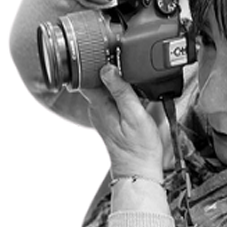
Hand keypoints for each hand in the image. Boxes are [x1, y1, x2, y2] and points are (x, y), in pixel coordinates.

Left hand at [81, 64, 163, 182]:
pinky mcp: (110, 120)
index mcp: (99, 105)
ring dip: (120, 85)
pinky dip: (123, 96)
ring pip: (107, 90)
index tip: (113, 56)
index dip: (99, 62)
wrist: (139, 171)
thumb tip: (108, 68)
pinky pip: (113, 100)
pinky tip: (135, 100)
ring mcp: (102, 115)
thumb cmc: (139, 147)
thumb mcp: (135, 115)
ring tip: (135, 88)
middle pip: (98, 80)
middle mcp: (96, 109)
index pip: (88, 76)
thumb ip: (121, 90)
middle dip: (114, 72)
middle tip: (130, 73)